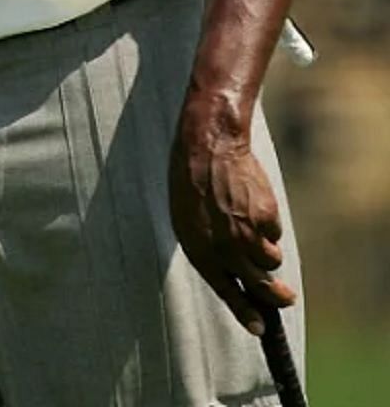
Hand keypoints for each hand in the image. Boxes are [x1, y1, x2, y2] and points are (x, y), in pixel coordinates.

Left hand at [169, 119, 296, 335]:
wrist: (208, 147)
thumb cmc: (191, 184)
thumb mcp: (188, 221)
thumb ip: (208, 249)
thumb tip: (233, 275)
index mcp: (199, 249)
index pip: (224, 290)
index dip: (244, 312)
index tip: (260, 329)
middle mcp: (224, 247)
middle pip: (260, 286)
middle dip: (276, 297)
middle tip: (286, 298)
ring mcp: (247, 234)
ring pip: (271, 260)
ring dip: (266, 251)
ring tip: (248, 224)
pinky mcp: (266, 218)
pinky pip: (275, 234)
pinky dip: (268, 225)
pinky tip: (251, 203)